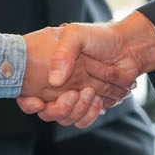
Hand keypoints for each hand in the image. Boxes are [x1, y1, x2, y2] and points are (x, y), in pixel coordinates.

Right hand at [15, 13, 154, 121]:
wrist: (127, 46)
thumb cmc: (98, 37)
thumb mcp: (76, 34)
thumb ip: (63, 53)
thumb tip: (54, 81)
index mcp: (48, 70)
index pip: (26, 93)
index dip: (27, 103)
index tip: (37, 102)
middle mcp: (57, 87)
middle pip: (47, 112)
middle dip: (59, 108)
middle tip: (73, 94)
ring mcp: (73, 98)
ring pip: (65, 119)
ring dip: (78, 110)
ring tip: (92, 93)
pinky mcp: (89, 105)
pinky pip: (83, 120)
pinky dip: (90, 113)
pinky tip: (99, 100)